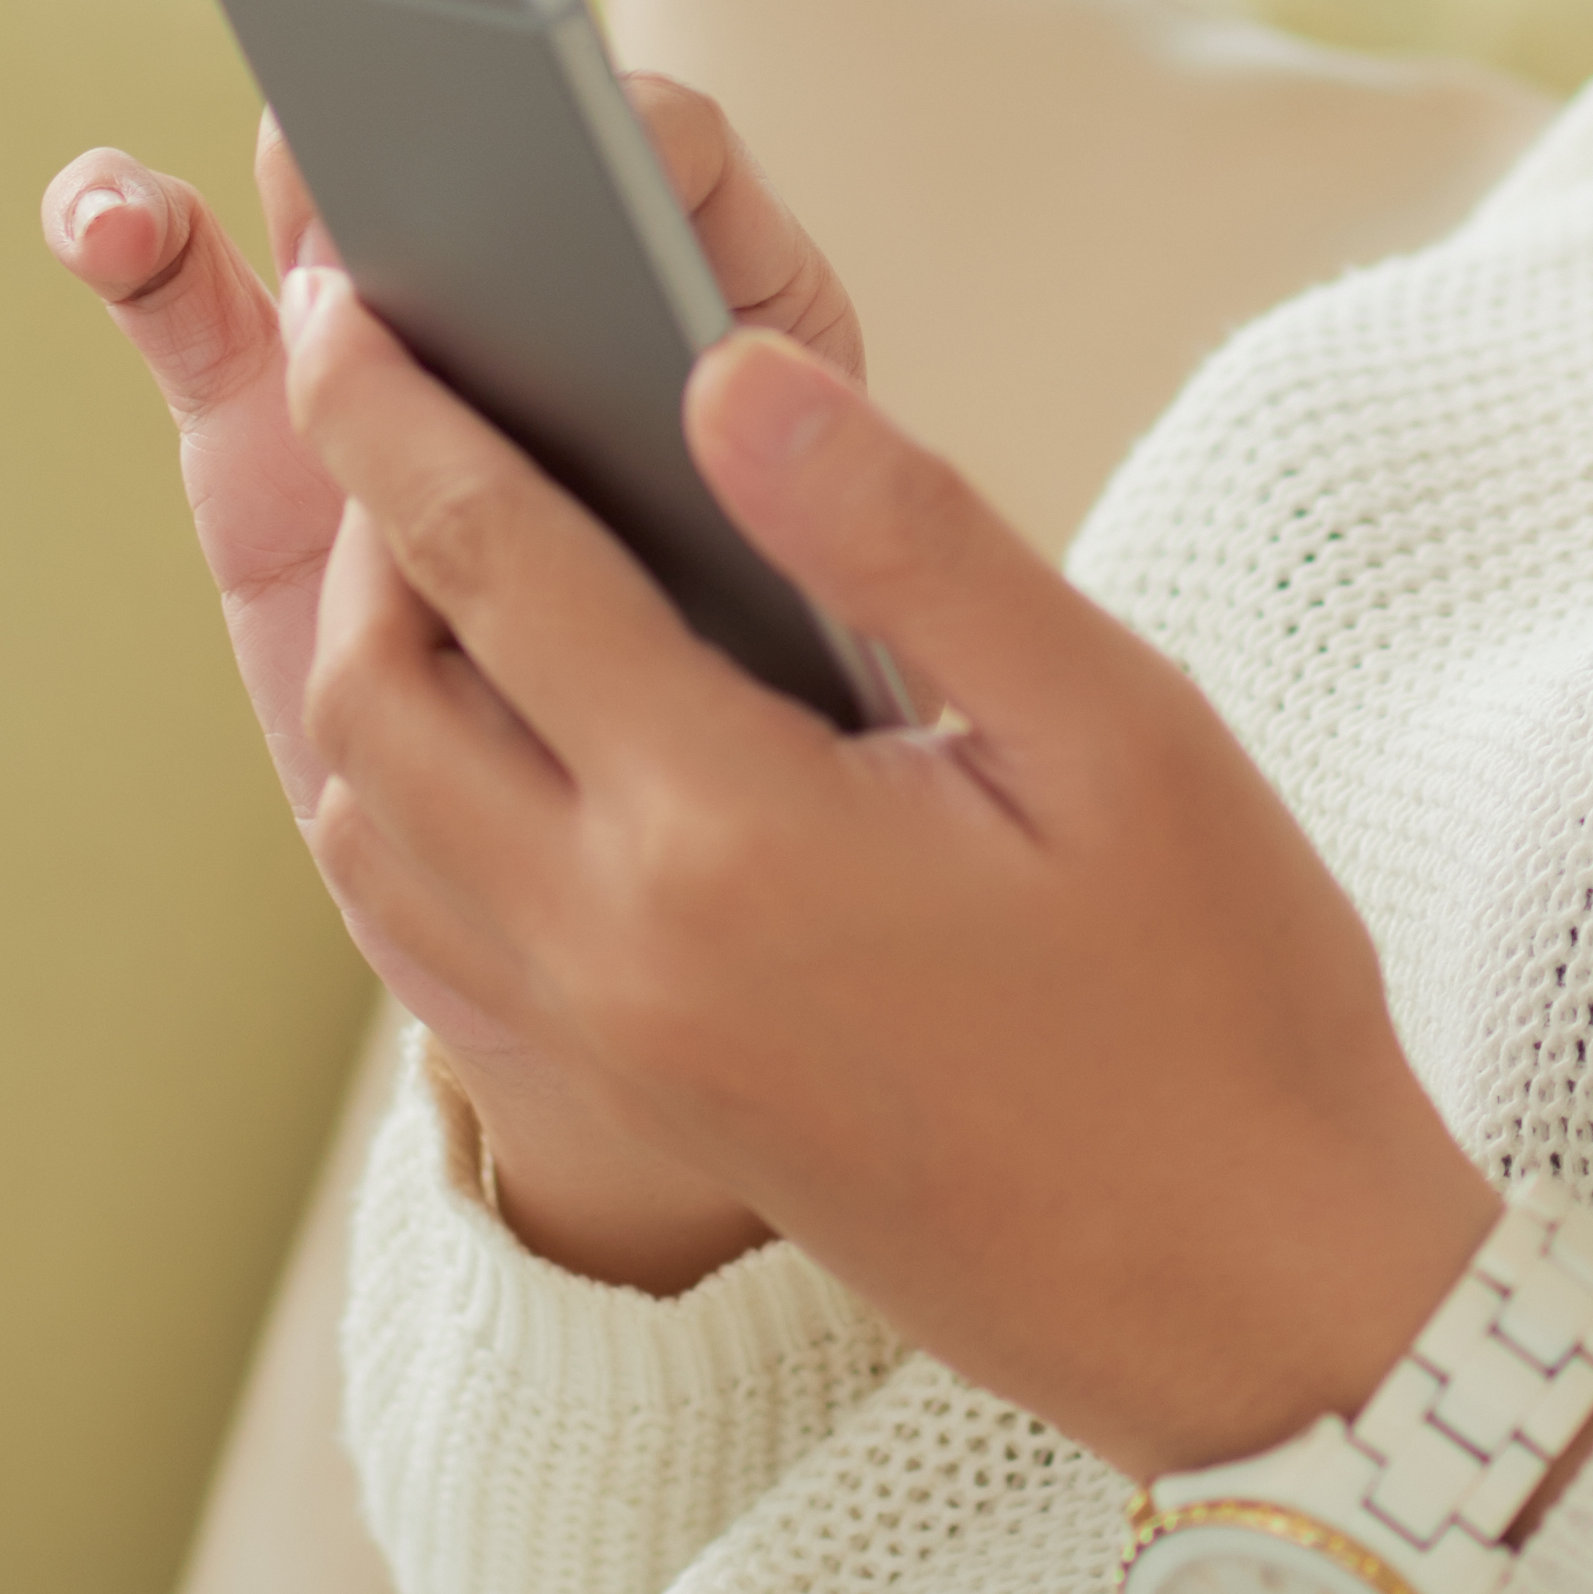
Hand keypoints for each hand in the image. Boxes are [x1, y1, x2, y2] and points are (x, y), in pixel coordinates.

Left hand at [273, 272, 1498, 1478]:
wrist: (1247, 1306)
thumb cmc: (1219, 1001)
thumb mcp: (1111, 726)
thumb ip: (905, 533)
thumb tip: (730, 369)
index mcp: (731, 835)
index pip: (494, 566)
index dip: (398, 407)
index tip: (344, 287)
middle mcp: (618, 948)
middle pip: (373, 695)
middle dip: (354, 516)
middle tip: (398, 379)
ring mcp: (610, 1043)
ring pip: (378, 818)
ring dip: (370, 659)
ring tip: (444, 525)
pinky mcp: (638, 1098)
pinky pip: (434, 927)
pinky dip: (412, 790)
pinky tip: (500, 716)